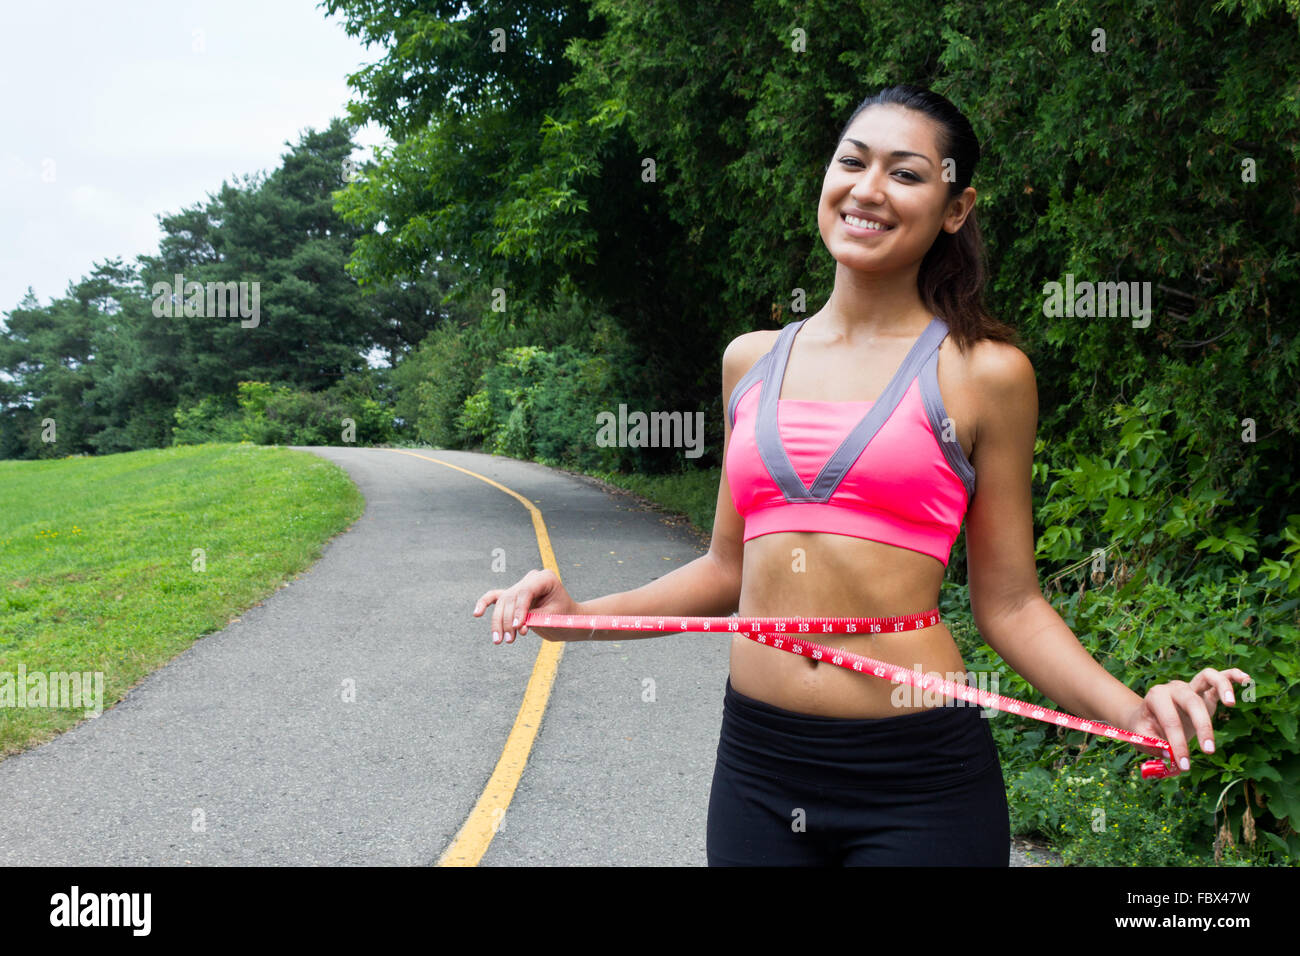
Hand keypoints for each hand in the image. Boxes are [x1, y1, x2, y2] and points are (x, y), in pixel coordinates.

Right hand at [472, 568, 583, 644]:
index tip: (518, 628)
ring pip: (503, 602)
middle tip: (510, 640)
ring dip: (499, 622)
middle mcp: (531, 578)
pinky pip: (496, 597)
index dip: (520, 610)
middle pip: (512, 598)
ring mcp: (521, 586)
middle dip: (508, 620)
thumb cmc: (565, 617)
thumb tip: (516, 626)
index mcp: (545, 578)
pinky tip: (477, 613)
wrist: (568, 619)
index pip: (526, 591)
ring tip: (500, 640)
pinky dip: (485, 603)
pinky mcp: (513, 596)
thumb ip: (534, 618)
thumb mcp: (553, 618)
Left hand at [1121, 667, 1251, 776]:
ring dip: (1221, 687)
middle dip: (1202, 727)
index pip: (1170, 720)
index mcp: (1156, 697)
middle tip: (1208, 751)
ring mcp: (1191, 686)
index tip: (1184, 765)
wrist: (1147, 716)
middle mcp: (1174, 688)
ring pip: (1207, 677)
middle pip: (1192, 701)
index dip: (1178, 744)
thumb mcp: (1140, 736)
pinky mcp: (1205, 690)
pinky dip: (1233, 676)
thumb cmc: (1145, 727)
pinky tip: (1247, 680)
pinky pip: (1221, 677)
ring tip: (1231, 704)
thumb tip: (1169, 755)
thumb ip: (1152, 745)